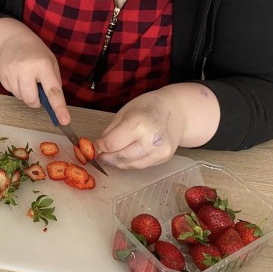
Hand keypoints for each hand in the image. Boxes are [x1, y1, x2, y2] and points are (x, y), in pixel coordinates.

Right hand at [0, 18, 69, 123]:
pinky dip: (16, 89)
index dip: (59, 107)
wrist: (12, 40)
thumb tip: (53, 105)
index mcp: (43, 65)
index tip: (64, 121)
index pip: (53, 90)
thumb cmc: (36, 53)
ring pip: (20, 98)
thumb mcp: (51, 62)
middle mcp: (26, 68)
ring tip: (26, 79)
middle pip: (31, 100)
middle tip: (38, 90)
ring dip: (26, 94)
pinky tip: (17, 76)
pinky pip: (11, 92)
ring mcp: (11, 71)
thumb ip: (53, 82)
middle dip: (36, 101)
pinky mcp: (1, 75)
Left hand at [93, 83, 219, 168]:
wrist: (177, 110)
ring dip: (117, 162)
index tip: (94, 146)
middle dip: (106, 157)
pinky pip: (141, 165)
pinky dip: (130, 162)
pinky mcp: (164, 159)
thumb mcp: (125, 111)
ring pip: (130, 165)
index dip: (99, 147)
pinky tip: (126, 154)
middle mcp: (150, 140)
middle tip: (99, 155)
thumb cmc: (150, 106)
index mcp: (138, 124)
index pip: (111, 143)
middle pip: (120, 157)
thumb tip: (99, 146)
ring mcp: (159, 151)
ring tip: (110, 155)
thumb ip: (111, 130)